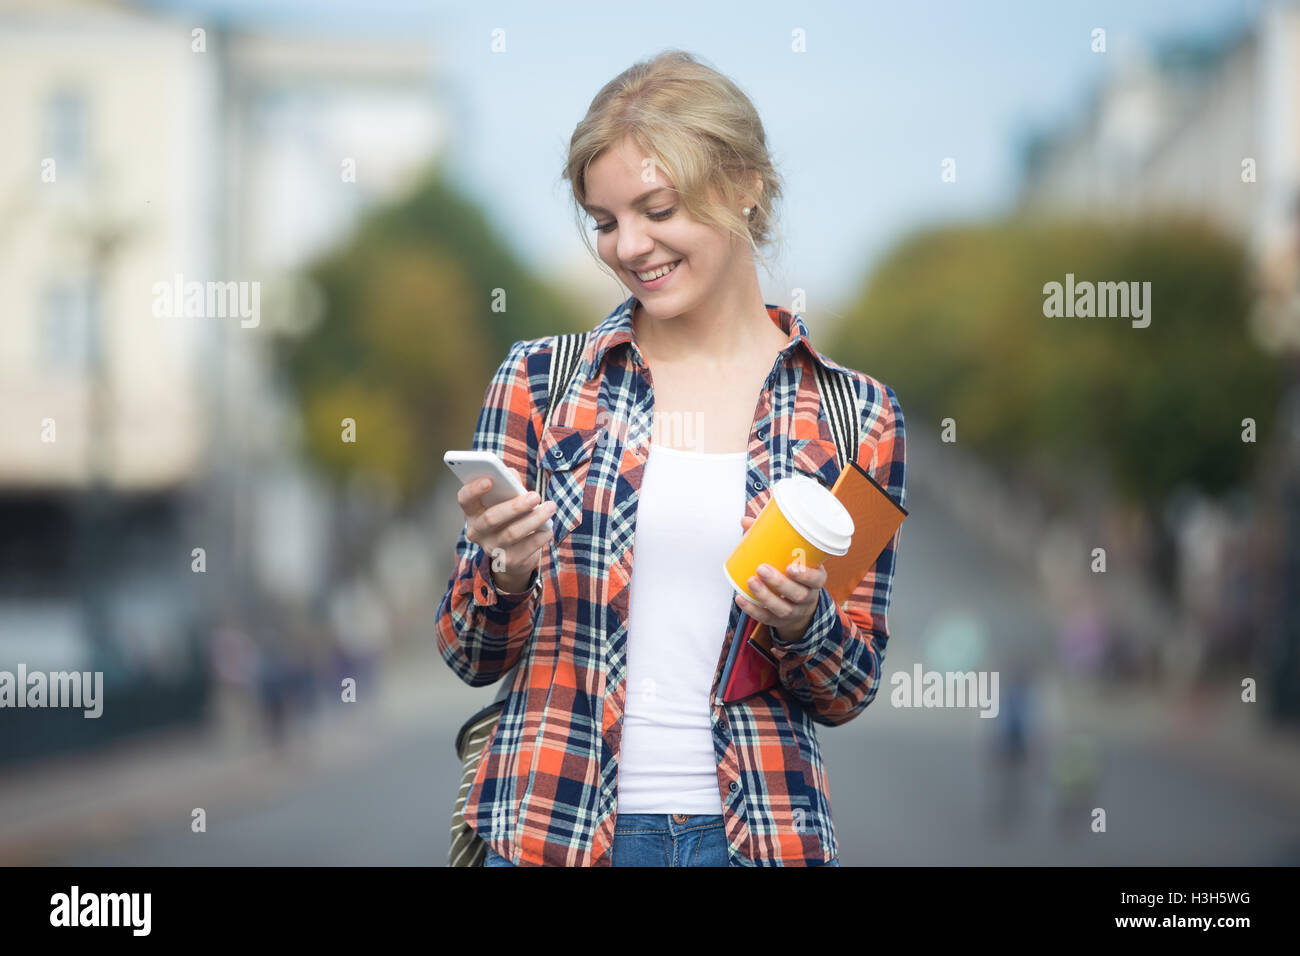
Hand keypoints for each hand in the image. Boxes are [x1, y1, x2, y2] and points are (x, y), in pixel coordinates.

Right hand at [458, 476, 556, 591]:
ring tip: (550, 507)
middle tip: (535, 496)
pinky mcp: (508, 562)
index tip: (489, 480)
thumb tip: (511, 475)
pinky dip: (540, 535)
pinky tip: (548, 527)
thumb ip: (507, 484)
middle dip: (515, 506)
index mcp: (472, 512)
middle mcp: (477, 531)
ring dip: (534, 519)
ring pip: (511, 533)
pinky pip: (527, 547)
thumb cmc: (509, 517)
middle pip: (491, 518)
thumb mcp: (504, 500)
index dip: (474, 489)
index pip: (465, 499)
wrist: (514, 554)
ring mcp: (491, 548)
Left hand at [735, 514, 827, 641]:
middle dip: (779, 582)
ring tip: (750, 581)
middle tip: (762, 568)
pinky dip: (752, 610)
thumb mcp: (793, 558)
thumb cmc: (794, 573)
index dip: (806, 575)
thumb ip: (772, 539)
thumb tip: (746, 521)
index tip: (791, 567)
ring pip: (782, 608)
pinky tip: (740, 599)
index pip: (817, 579)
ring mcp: (794, 612)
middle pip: (798, 594)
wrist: (801, 607)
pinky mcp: (779, 621)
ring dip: (765, 596)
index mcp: (815, 579)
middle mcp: (807, 597)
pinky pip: (767, 619)